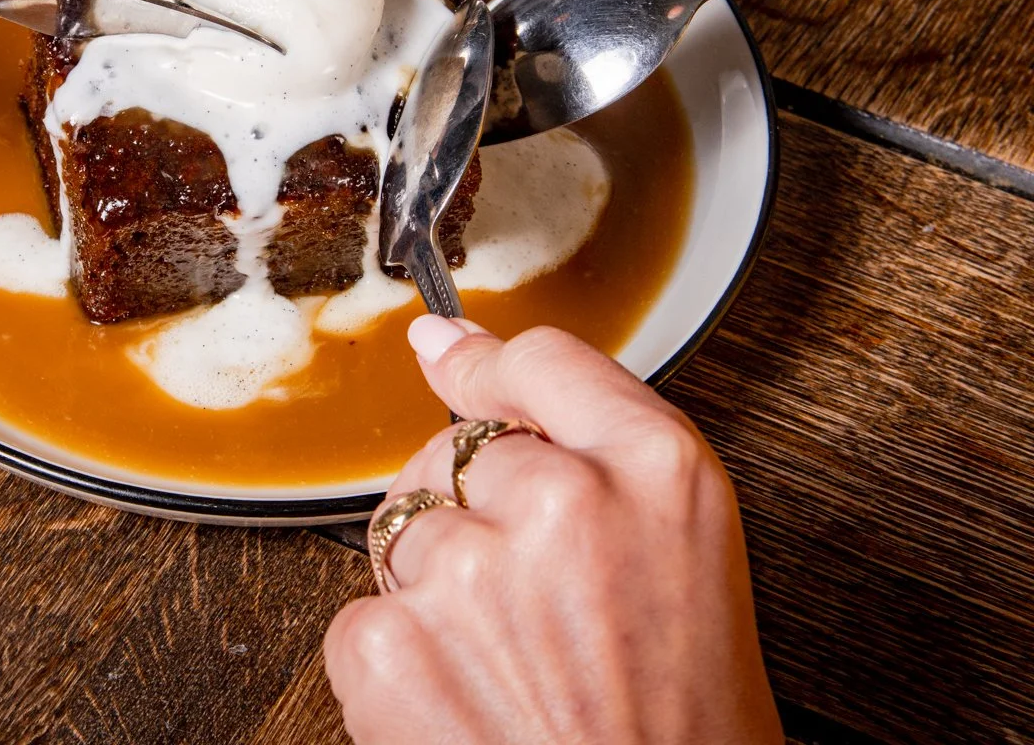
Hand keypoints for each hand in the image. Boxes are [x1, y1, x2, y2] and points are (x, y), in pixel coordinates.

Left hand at [324, 319, 781, 744]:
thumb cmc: (682, 717)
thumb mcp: (686, 546)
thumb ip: (579, 420)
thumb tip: (439, 340)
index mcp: (658, 470)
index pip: (541, 356)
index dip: (492, 373)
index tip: (457, 363)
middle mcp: (563, 502)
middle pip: (458, 447)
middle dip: (477, 512)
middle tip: (544, 607)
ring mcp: (471, 572)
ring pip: (405, 529)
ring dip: (436, 588)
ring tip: (513, 665)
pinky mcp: (394, 642)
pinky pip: (362, 612)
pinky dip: (397, 662)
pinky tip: (467, 703)